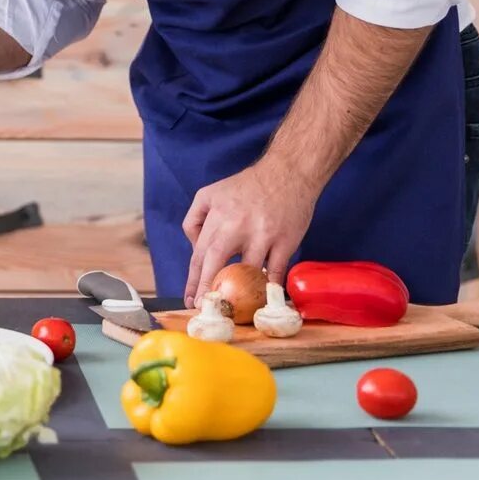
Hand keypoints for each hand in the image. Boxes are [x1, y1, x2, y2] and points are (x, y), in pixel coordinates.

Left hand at [181, 156, 319, 307]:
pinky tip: (263, 298)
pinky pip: (275, 272)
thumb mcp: (210, 193)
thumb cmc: (247, 186)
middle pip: (215, 263)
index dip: (194, 280)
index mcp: (217, 214)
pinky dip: (268, 287)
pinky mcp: (285, 241)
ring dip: (239, 291)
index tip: (190, 299)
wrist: (288, 172)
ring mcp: (262, 234)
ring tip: (234, 307)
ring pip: (247, 271)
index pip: (199, 253)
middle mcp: (236, 225)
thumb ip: (195, 219)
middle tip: (204, 308)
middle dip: (207, 288)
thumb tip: (194, 248)